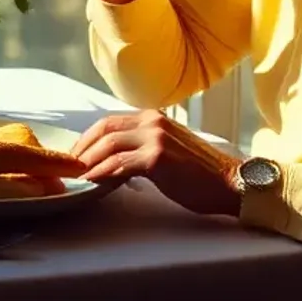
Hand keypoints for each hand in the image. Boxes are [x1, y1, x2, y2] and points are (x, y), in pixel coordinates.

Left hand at [72, 109, 241, 215]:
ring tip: (78, 177)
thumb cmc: (201, 173)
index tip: (77, 155)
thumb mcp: (168, 149)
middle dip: (82, 149)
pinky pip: (119, 164)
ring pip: (108, 146)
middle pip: (103, 130)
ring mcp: (155, 138)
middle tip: (71, 167)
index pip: (109, 122)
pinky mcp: (157, 158)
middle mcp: (152, 121)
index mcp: (153, 117)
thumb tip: (113, 159)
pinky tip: (92, 182)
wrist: (230, 183)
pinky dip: (102, 172)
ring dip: (88, 162)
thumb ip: (142, 146)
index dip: (88, 138)